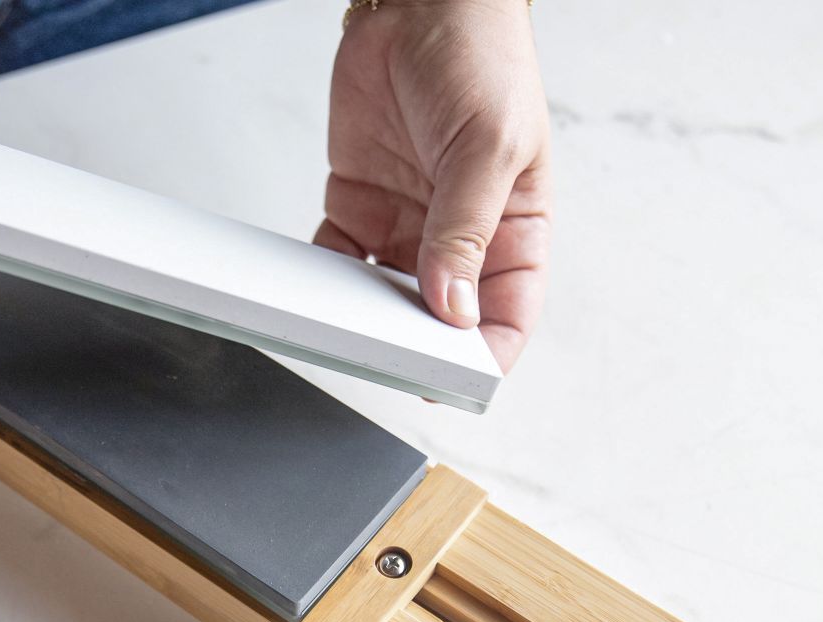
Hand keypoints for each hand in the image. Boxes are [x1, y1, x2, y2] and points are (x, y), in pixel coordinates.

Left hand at [316, 0, 550, 371]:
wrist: (420, 0)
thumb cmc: (484, 56)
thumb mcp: (491, 145)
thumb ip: (466, 228)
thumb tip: (452, 306)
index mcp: (514, 230)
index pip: (508, 315)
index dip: (484, 358)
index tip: (454, 382)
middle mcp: (460, 237)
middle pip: (439, 319)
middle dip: (413, 346)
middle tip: (384, 359)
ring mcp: (407, 224)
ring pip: (381, 298)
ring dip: (359, 318)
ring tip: (340, 328)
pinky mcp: (358, 204)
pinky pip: (336, 259)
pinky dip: (320, 280)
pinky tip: (308, 289)